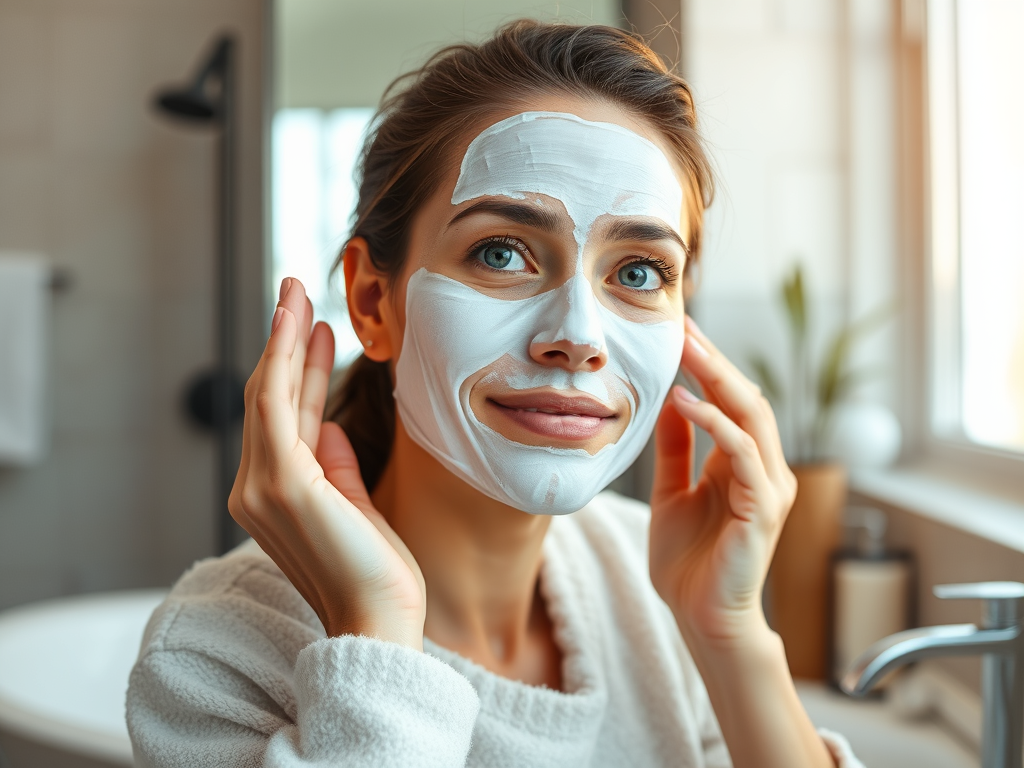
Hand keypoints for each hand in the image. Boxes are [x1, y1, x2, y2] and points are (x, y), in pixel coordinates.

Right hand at [228, 278, 424, 647]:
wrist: (380, 618)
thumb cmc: (374, 571)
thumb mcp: (353, 504)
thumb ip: (335, 465)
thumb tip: (326, 426)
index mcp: (272, 495)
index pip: (281, 417)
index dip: (293, 368)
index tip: (311, 327)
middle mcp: (256, 488)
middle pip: (269, 398)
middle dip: (283, 340)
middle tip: (295, 290)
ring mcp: (263, 487)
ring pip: (268, 394)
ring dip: (282, 338)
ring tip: (297, 293)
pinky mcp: (283, 483)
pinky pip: (277, 408)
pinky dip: (283, 362)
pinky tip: (297, 327)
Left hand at [648, 317, 795, 648]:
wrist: (700, 617)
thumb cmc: (689, 563)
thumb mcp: (672, 492)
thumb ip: (675, 450)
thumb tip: (668, 401)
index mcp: (743, 465)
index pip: (732, 402)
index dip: (709, 366)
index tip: (681, 333)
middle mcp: (764, 470)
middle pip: (746, 399)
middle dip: (715, 361)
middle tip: (685, 326)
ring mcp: (768, 489)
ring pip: (752, 417)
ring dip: (718, 380)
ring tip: (687, 349)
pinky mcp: (762, 509)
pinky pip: (742, 455)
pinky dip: (716, 424)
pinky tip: (685, 403)